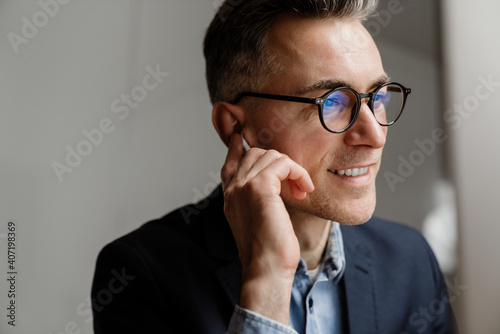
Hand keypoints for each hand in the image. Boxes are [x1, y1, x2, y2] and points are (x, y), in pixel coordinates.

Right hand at [221, 133, 313, 324]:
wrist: (266, 268)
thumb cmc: (267, 252)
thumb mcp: (259, 222)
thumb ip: (259, 201)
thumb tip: (275, 188)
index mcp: (230, 197)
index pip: (231, 163)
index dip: (237, 148)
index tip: (241, 137)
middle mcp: (233, 188)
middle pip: (255, 154)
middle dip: (279, 162)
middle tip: (296, 183)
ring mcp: (243, 185)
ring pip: (270, 156)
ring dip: (292, 169)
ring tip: (301, 190)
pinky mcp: (259, 186)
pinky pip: (283, 163)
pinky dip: (298, 173)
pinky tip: (303, 189)